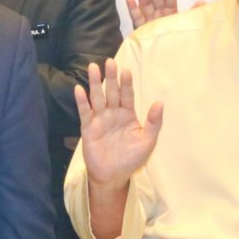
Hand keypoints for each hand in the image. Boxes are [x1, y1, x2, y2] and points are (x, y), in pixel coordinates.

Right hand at [75, 58, 165, 184]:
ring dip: (95, 83)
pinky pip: (85, 112)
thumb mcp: (147, 142)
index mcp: (128, 115)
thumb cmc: (131, 159)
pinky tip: (79, 89)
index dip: (126, 83)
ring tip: (93, 67)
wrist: (113, 177)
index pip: (127, 95)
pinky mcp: (88, 128)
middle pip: (112, 92)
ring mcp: (100, 120)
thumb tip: (159, 102)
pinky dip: (82, 101)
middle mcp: (113, 114)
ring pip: (97, 98)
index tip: (126, 70)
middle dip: (111, 77)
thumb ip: (153, 123)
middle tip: (109, 61)